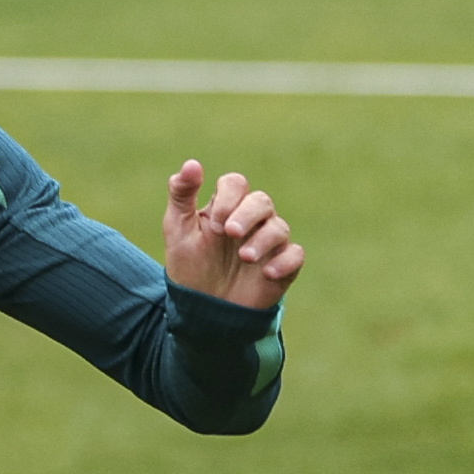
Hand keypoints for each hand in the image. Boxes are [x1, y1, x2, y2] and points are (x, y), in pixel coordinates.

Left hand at [163, 163, 303, 310]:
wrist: (202, 310)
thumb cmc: (190, 266)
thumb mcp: (178, 229)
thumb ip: (182, 194)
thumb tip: (192, 163)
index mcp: (226, 207)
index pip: (235, 183)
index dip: (228, 197)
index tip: (213, 224)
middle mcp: (251, 220)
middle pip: (262, 201)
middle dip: (247, 214)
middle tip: (230, 233)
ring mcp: (269, 243)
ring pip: (279, 227)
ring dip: (263, 240)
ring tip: (244, 258)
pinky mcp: (283, 266)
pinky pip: (295, 255)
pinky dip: (284, 261)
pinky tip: (266, 273)